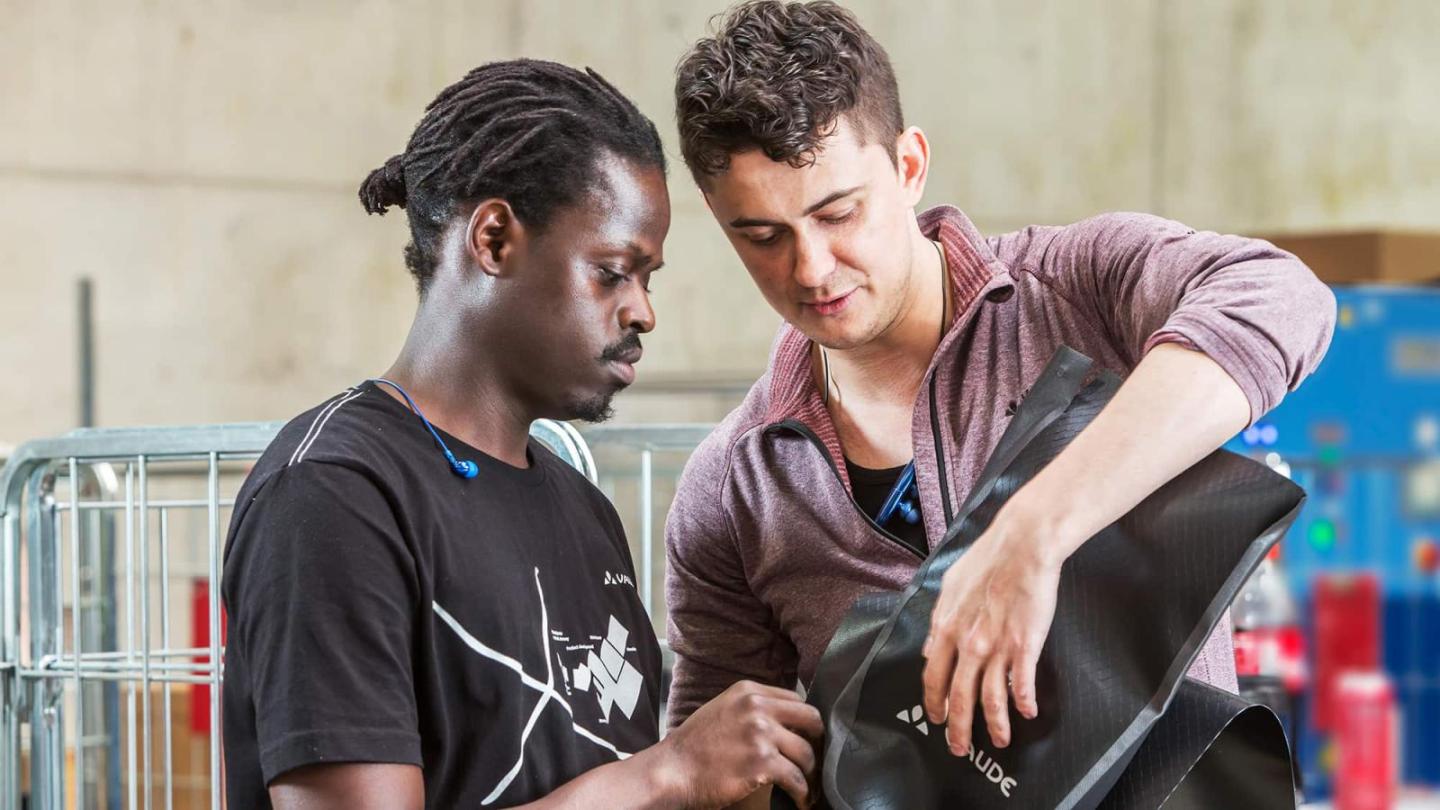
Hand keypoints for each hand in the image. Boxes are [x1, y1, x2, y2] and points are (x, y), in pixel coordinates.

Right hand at [654, 681, 822, 808]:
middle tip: (816, 762)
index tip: (808, 739)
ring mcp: (760, 734)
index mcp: (749, 691)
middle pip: (811, 720)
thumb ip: (752, 708)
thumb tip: (785, 719)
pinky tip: (801, 800)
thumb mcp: (723, 710)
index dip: (805, 723)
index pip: (796, 699)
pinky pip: (797, 778)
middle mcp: (757, 707)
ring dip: (812, 774)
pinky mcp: (762, 763)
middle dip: (818, 744)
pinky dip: (803, 793)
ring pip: (806, 753)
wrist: (673, 770)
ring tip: (809, 788)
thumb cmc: (695, 745)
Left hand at [920, 508, 1063, 755]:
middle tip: (959, 748)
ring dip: (995, 725)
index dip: (934, 702)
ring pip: (990, 698)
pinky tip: (1027, 712)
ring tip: (1001, 741)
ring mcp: (997, 646)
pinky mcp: (1025, 645)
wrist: (1022, 545)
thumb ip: (939, 620)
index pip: (933, 676)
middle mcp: (968, 642)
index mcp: (947, 627)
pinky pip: (1022, 683)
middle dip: (958, 728)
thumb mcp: (949, 586)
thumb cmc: (987, 560)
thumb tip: (932, 648)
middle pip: (958, 696)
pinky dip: (1024, 702)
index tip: (937, 718)